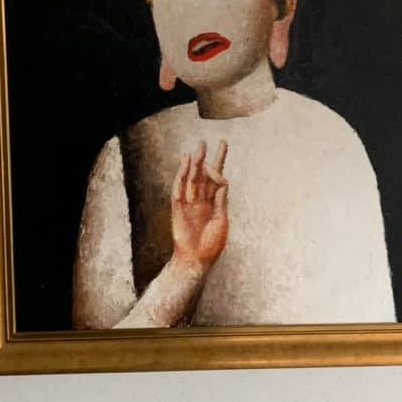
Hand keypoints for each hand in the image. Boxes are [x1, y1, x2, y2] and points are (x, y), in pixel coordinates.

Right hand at [171, 139, 228, 270]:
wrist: (197, 260)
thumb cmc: (212, 244)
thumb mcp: (221, 220)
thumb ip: (221, 200)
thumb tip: (222, 180)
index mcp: (214, 203)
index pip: (217, 178)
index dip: (220, 162)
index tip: (223, 146)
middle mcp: (201, 200)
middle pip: (203, 174)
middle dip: (206, 158)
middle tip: (208, 141)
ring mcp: (189, 203)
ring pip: (192, 178)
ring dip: (194, 163)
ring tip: (198, 147)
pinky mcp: (178, 208)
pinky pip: (179, 188)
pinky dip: (181, 175)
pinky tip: (185, 162)